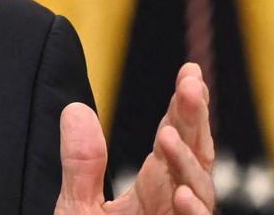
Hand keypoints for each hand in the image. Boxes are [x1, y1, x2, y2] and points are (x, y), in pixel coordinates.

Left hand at [54, 62, 215, 214]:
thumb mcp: (80, 205)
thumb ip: (81, 164)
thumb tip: (75, 109)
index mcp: (153, 188)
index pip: (174, 138)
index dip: (183, 107)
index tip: (189, 72)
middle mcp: (172, 201)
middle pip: (193, 154)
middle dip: (193, 119)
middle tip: (190, 84)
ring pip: (198, 188)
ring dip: (185, 161)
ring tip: (168, 135)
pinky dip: (193, 211)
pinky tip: (181, 193)